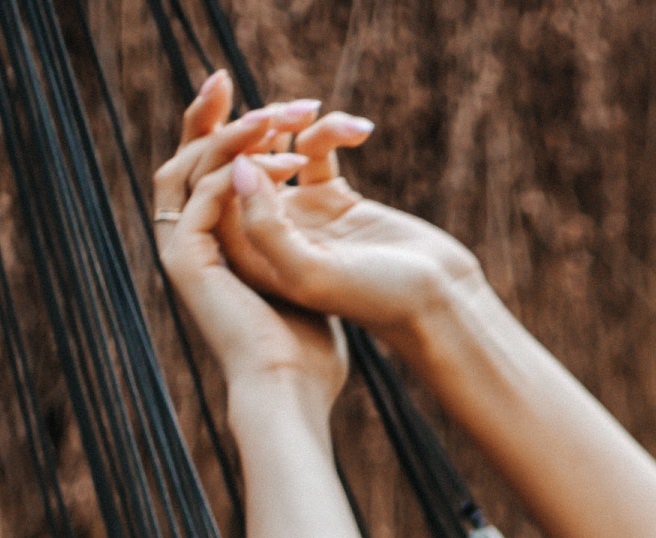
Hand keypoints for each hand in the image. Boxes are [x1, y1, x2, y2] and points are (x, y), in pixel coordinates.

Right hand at [152, 74, 341, 406]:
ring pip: (189, 168)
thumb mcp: (303, 279)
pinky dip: (234, 172)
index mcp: (214, 246)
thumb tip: (309, 211)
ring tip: (274, 118)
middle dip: (209, 115)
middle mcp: (189, 244)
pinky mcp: (186, 262)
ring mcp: (182, 252)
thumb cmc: (307, 351)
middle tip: (232, 78)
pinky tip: (279, 160)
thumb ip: (293, 240)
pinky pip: (201, 196)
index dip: (223, 130)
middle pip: (183, 158)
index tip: (259, 101)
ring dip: (230, 136)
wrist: (291, 390)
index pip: (206, 171)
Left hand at [187, 91, 482, 338]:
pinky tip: (360, 131)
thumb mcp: (314, 273)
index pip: (215, 192)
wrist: (441, 307)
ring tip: (318, 112)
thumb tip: (238, 167)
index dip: (231, 152)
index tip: (267, 136)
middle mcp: (269, 237)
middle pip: (238, 166)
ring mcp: (302, 216)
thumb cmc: (380, 301)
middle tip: (288, 114)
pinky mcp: (335, 201)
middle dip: (255, 130)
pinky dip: (330, 131)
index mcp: (252, 259)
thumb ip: (267, 226)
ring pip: (276, 150)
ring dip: (292, 123)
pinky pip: (316, 151)